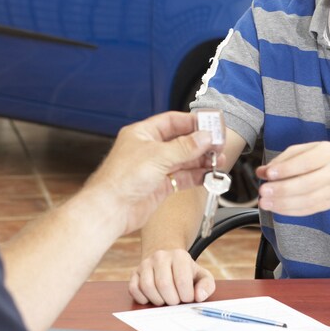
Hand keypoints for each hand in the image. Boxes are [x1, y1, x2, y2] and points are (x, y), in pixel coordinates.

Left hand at [84, 111, 220, 236]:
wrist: (111, 208)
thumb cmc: (120, 179)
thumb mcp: (157, 156)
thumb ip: (184, 147)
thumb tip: (203, 137)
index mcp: (143, 134)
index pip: (171, 121)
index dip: (191, 122)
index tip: (209, 124)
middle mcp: (149, 150)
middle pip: (180, 141)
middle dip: (200, 142)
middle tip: (217, 144)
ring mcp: (155, 168)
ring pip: (184, 160)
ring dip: (201, 160)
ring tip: (217, 160)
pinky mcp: (160, 186)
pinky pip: (183, 177)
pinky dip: (196, 176)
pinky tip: (208, 174)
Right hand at [128, 248, 215, 304]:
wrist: (167, 260)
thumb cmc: (186, 272)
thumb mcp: (202, 276)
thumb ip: (207, 285)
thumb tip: (198, 296)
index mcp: (179, 255)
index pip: (182, 280)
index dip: (186, 296)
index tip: (188, 298)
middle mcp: (160, 256)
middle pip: (164, 284)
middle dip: (172, 300)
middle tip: (176, 301)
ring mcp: (145, 264)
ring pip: (147, 287)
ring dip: (158, 300)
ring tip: (165, 300)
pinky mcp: (134, 272)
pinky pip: (133, 289)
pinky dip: (142, 298)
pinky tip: (152, 298)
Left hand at [255, 141, 329, 215]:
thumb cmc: (322, 156)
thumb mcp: (305, 149)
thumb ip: (283, 159)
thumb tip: (262, 171)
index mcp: (328, 153)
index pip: (306, 162)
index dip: (286, 169)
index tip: (268, 174)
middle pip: (307, 184)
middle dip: (282, 189)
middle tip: (263, 191)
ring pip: (308, 201)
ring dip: (283, 204)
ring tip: (265, 203)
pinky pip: (310, 210)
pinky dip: (291, 211)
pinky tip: (276, 208)